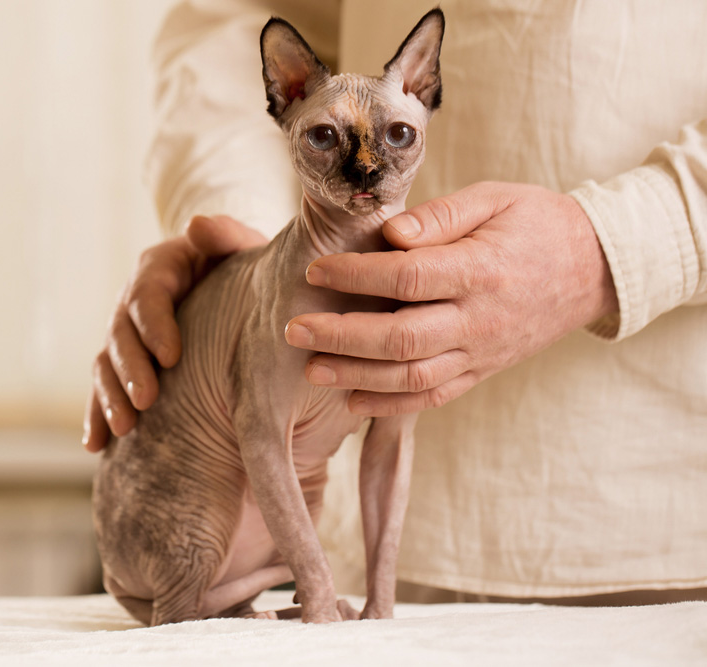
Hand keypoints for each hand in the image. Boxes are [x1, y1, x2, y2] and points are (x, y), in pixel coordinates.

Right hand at [84, 215, 265, 451]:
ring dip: (109, 397)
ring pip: (105, 365)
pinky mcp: (124, 364)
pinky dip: (96, 415)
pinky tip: (95, 446)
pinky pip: (103, 389)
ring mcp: (125, 335)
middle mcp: (133, 302)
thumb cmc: (242, 267)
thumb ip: (226, 235)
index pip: (148, 295)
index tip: (171, 356)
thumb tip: (196, 227)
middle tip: (146, 401)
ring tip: (122, 429)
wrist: (229, 283)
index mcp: (159, 270)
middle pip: (121, 334)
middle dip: (130, 369)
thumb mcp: (241, 245)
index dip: (155, 326)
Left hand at [284, 181, 618, 415]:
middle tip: (293, 329)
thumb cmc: (536, 224)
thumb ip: (441, 215)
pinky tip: (351, 399)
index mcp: (483, 269)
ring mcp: (482, 352)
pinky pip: (434, 397)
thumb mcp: (495, 199)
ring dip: (357, 376)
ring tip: (311, 367)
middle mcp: (482, 319)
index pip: (410, 277)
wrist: (594, 269)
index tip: (315, 269)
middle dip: (341, 336)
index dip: (357, 274)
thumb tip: (389, 233)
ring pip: (413, 376)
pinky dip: (391, 403)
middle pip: (403, 338)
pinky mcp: (481, 372)